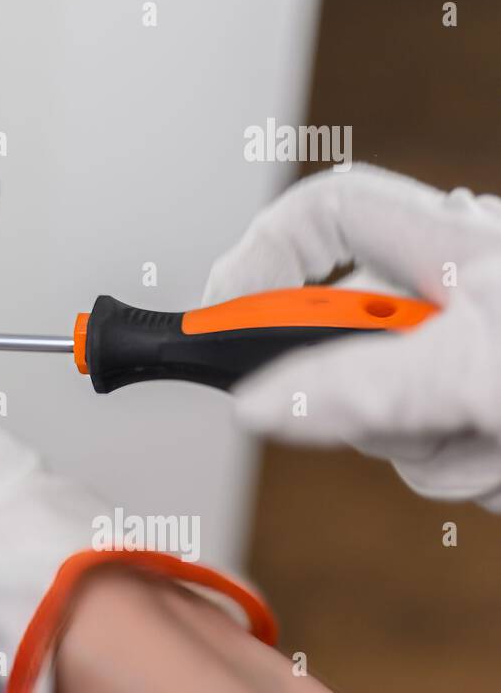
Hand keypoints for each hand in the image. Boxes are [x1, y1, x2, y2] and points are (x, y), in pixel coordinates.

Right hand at [204, 163, 500, 509]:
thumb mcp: (488, 369)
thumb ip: (369, 386)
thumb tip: (258, 400)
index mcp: (457, 246)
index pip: (325, 217)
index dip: (260, 257)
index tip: (220, 322)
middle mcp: (462, 299)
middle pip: (342, 334)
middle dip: (366, 394)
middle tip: (413, 413)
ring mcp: (479, 367)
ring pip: (386, 414)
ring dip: (437, 450)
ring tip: (500, 443)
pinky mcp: (492, 423)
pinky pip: (436, 459)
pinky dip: (473, 475)